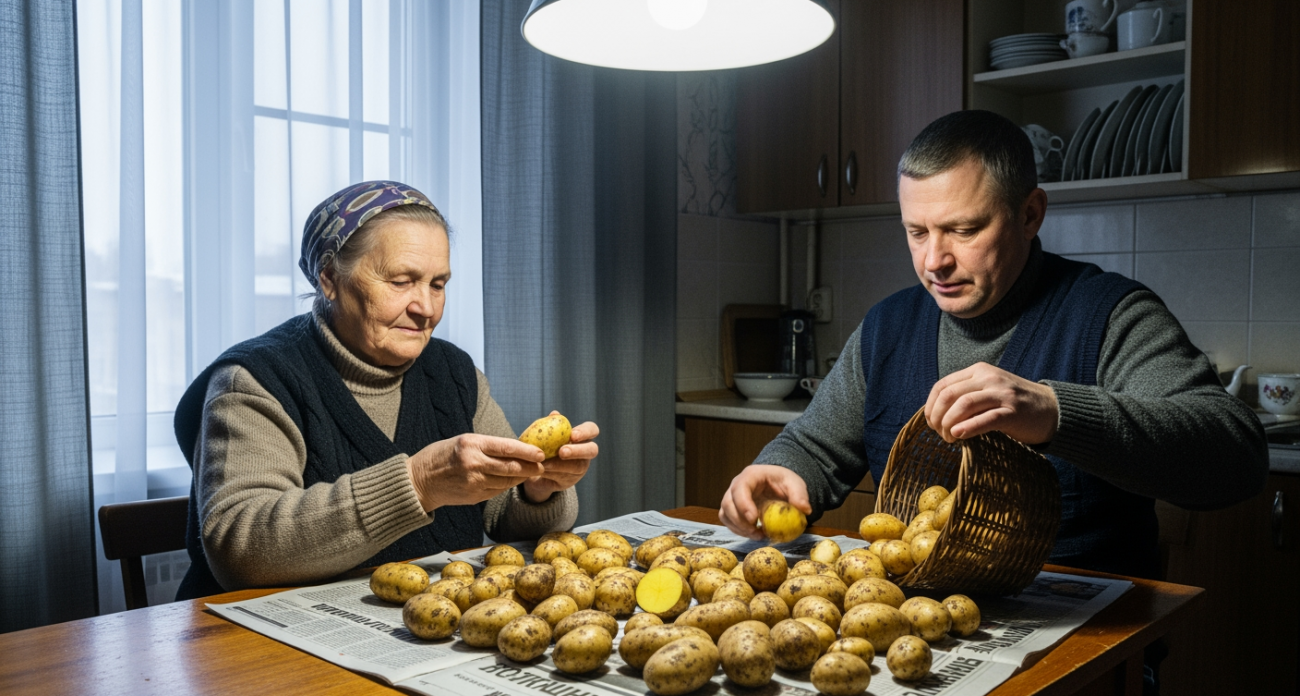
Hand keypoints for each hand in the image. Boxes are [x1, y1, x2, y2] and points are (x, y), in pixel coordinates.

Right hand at [406, 434, 544, 511]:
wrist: (419, 481)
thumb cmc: (442, 455)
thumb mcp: (463, 441)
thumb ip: (488, 446)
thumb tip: (515, 448)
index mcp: (471, 445)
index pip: (506, 448)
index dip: (526, 451)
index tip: (540, 452)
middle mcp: (473, 464)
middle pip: (511, 467)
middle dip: (530, 467)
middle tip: (543, 465)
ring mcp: (474, 482)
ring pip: (507, 481)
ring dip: (521, 477)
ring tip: (531, 472)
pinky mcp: (474, 496)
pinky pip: (498, 490)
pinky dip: (508, 485)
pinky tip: (513, 480)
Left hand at [521, 414, 598, 502]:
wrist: (537, 468)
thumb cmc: (545, 445)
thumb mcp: (546, 434)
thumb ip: (551, 425)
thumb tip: (554, 414)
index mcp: (582, 437)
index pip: (592, 429)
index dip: (585, 432)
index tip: (572, 435)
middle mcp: (585, 452)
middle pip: (592, 450)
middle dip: (577, 451)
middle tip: (562, 452)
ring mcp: (580, 468)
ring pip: (576, 467)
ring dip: (558, 465)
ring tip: (543, 463)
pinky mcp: (570, 481)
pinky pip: (562, 477)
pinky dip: (549, 473)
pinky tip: (538, 469)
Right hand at [718, 465, 811, 540]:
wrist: (776, 482)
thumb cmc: (783, 481)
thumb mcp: (795, 483)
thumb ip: (799, 495)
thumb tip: (805, 509)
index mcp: (750, 475)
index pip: (740, 488)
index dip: (743, 504)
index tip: (754, 519)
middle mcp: (736, 485)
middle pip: (728, 503)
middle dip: (739, 521)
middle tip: (756, 532)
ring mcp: (732, 497)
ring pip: (725, 513)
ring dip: (738, 528)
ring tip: (758, 535)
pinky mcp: (733, 509)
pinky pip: (728, 521)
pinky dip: (738, 530)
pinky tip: (754, 534)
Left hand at [924, 362, 1058, 444]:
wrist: (1052, 409)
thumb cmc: (1014, 404)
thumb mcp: (988, 390)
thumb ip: (966, 395)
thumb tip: (936, 413)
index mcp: (979, 371)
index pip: (943, 385)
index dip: (931, 405)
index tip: (931, 423)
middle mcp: (989, 378)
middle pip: (949, 395)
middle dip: (938, 417)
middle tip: (939, 434)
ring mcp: (1002, 394)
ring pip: (964, 405)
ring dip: (949, 424)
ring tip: (948, 438)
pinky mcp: (1013, 412)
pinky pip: (985, 419)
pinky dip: (968, 427)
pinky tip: (958, 436)